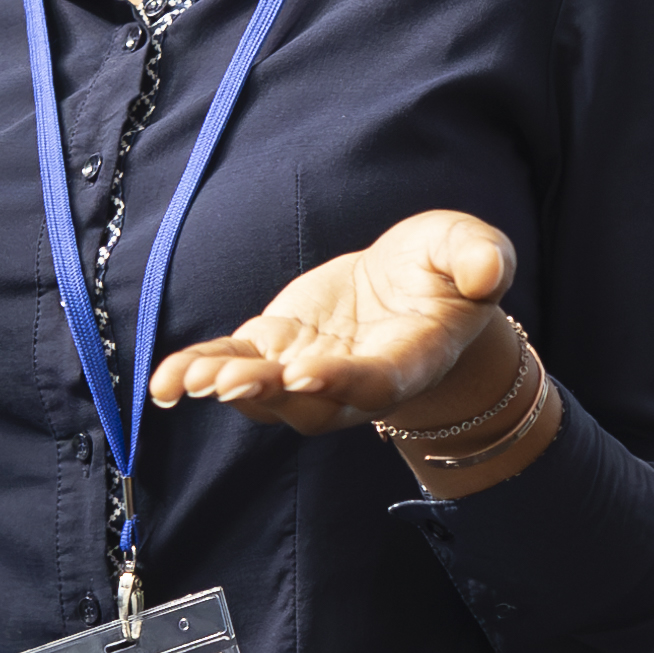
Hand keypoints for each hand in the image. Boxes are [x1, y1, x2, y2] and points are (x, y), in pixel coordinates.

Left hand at [151, 210, 518, 436]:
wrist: (414, 288)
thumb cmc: (447, 271)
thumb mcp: (470, 249)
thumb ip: (481, 259)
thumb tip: (490, 270)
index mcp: (409, 360)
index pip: (375, 382)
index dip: (342, 381)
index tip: (306, 372)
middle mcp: (355, 381)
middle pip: (311, 403)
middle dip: (270, 393)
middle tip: (232, 382)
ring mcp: (310, 369)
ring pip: (267, 394)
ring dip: (228, 387)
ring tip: (188, 382)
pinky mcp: (276, 349)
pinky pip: (235, 366)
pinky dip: (199, 372)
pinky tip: (163, 382)